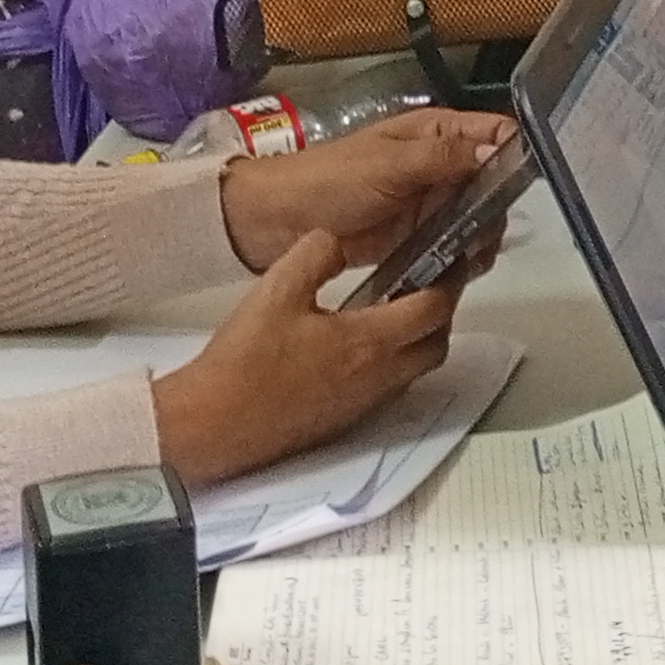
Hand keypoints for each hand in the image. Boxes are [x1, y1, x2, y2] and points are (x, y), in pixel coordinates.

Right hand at [149, 229, 462, 484]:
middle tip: (431, 283)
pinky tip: (362, 347)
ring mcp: (363, 404)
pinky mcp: (344, 420)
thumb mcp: (278, 288)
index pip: (434, 308)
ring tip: (398, 310)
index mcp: (369, 343)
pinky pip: (389, 389)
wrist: (215, 424)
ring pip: (415, 370)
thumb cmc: (245, 364)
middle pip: (436, 344)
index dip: (449, 279)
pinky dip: (393, 364)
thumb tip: (338, 240)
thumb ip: (317, 254)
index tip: (449, 257)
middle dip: (442, 311)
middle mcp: (377, 378)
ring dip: (419, 340)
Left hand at [216, 108, 513, 276]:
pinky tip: (456, 268)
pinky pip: (456, 243)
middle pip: (495, 180)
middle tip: (485, 232)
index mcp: (435, 132)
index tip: (523, 182)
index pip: (494, 134)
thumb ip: (442, 158)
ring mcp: (430, 201)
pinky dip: (463, 256)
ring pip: (480, 216)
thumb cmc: (330, 180)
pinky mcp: (419, 235)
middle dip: (498, 206)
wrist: (280, 220)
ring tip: (469, 255)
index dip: (516, 152)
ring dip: (482, 235)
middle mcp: (440, 163)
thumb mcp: (388, 164)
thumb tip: (494, 155)